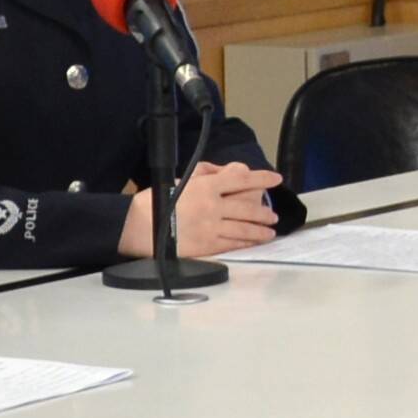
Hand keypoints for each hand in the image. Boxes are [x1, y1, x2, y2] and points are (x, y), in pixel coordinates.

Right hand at [120, 160, 284, 258]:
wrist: (141, 227)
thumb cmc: (159, 200)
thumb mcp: (183, 178)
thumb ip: (207, 172)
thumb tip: (228, 171)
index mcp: (206, 186)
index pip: (241, 179)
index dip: (262, 178)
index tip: (275, 179)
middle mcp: (212, 206)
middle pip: (247, 207)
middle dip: (264, 212)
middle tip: (273, 214)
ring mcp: (211, 227)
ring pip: (244, 228)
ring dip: (260, 230)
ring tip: (269, 231)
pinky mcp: (207, 245)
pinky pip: (232, 244)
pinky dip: (246, 243)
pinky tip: (254, 242)